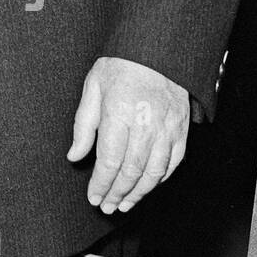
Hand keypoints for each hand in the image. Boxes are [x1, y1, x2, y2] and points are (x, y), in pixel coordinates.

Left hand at [68, 56, 189, 214]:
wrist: (158, 50)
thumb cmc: (122, 66)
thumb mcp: (93, 87)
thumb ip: (83, 124)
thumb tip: (75, 155)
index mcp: (118, 114)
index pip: (109, 161)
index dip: (101, 184)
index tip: (93, 197)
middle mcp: (145, 125)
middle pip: (130, 171)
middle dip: (117, 193)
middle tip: (107, 206)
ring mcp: (166, 130)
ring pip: (153, 173)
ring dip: (138, 193)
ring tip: (125, 204)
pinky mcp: (181, 131)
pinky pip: (172, 163)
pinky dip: (159, 179)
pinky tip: (148, 187)